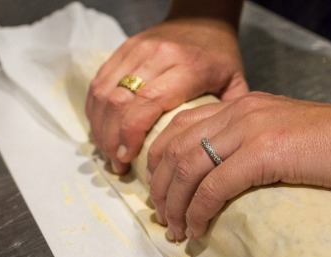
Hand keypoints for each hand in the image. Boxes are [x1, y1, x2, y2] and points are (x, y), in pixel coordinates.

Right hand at [86, 17, 248, 173]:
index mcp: (188, 67)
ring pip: (104, 92)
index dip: (130, 134)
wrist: (204, 19)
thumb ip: (225, 118)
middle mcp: (159, 55)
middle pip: (120, 101)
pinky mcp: (124, 47)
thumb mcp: (234, 85)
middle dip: (111, 138)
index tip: (126, 159)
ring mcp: (137, 49)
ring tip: (108, 151)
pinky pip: (100, 81)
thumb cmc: (220, 57)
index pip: (148, 102)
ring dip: (100, 126)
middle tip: (116, 163)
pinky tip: (102, 130)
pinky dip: (96, 109)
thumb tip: (212, 155)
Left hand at [147, 92, 330, 240]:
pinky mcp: (263, 151)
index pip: (180, 128)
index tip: (160, 194)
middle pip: (175, 148)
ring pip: (187, 168)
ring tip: (175, 231)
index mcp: (241, 106)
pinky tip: (197, 229)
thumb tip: (226, 183)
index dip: (160, 163)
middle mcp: (238, 111)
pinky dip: (199, 211)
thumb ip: (253, 147)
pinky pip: (214, 185)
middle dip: (160, 188)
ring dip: (174, 204)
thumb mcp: (284, 138)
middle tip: (162, 219)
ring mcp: (250, 128)